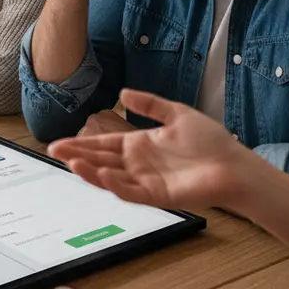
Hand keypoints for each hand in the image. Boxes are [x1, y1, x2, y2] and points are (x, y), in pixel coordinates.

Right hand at [47, 89, 258, 212]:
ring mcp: (145, 181)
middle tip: (53, 150)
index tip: (59, 141)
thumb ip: (150, 104)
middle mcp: (138, 164)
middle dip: (77, 155)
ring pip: (110, 177)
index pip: (103, 144)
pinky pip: (130, 191)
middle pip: (100, 159)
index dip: (82, 143)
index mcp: (140, 145)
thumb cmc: (212, 142)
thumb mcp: (177, 113)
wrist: (236, 166)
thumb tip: (123, 92)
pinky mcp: (157, 195)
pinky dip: (113, 184)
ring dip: (89, 171)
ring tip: (70, 163)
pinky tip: (100, 174)